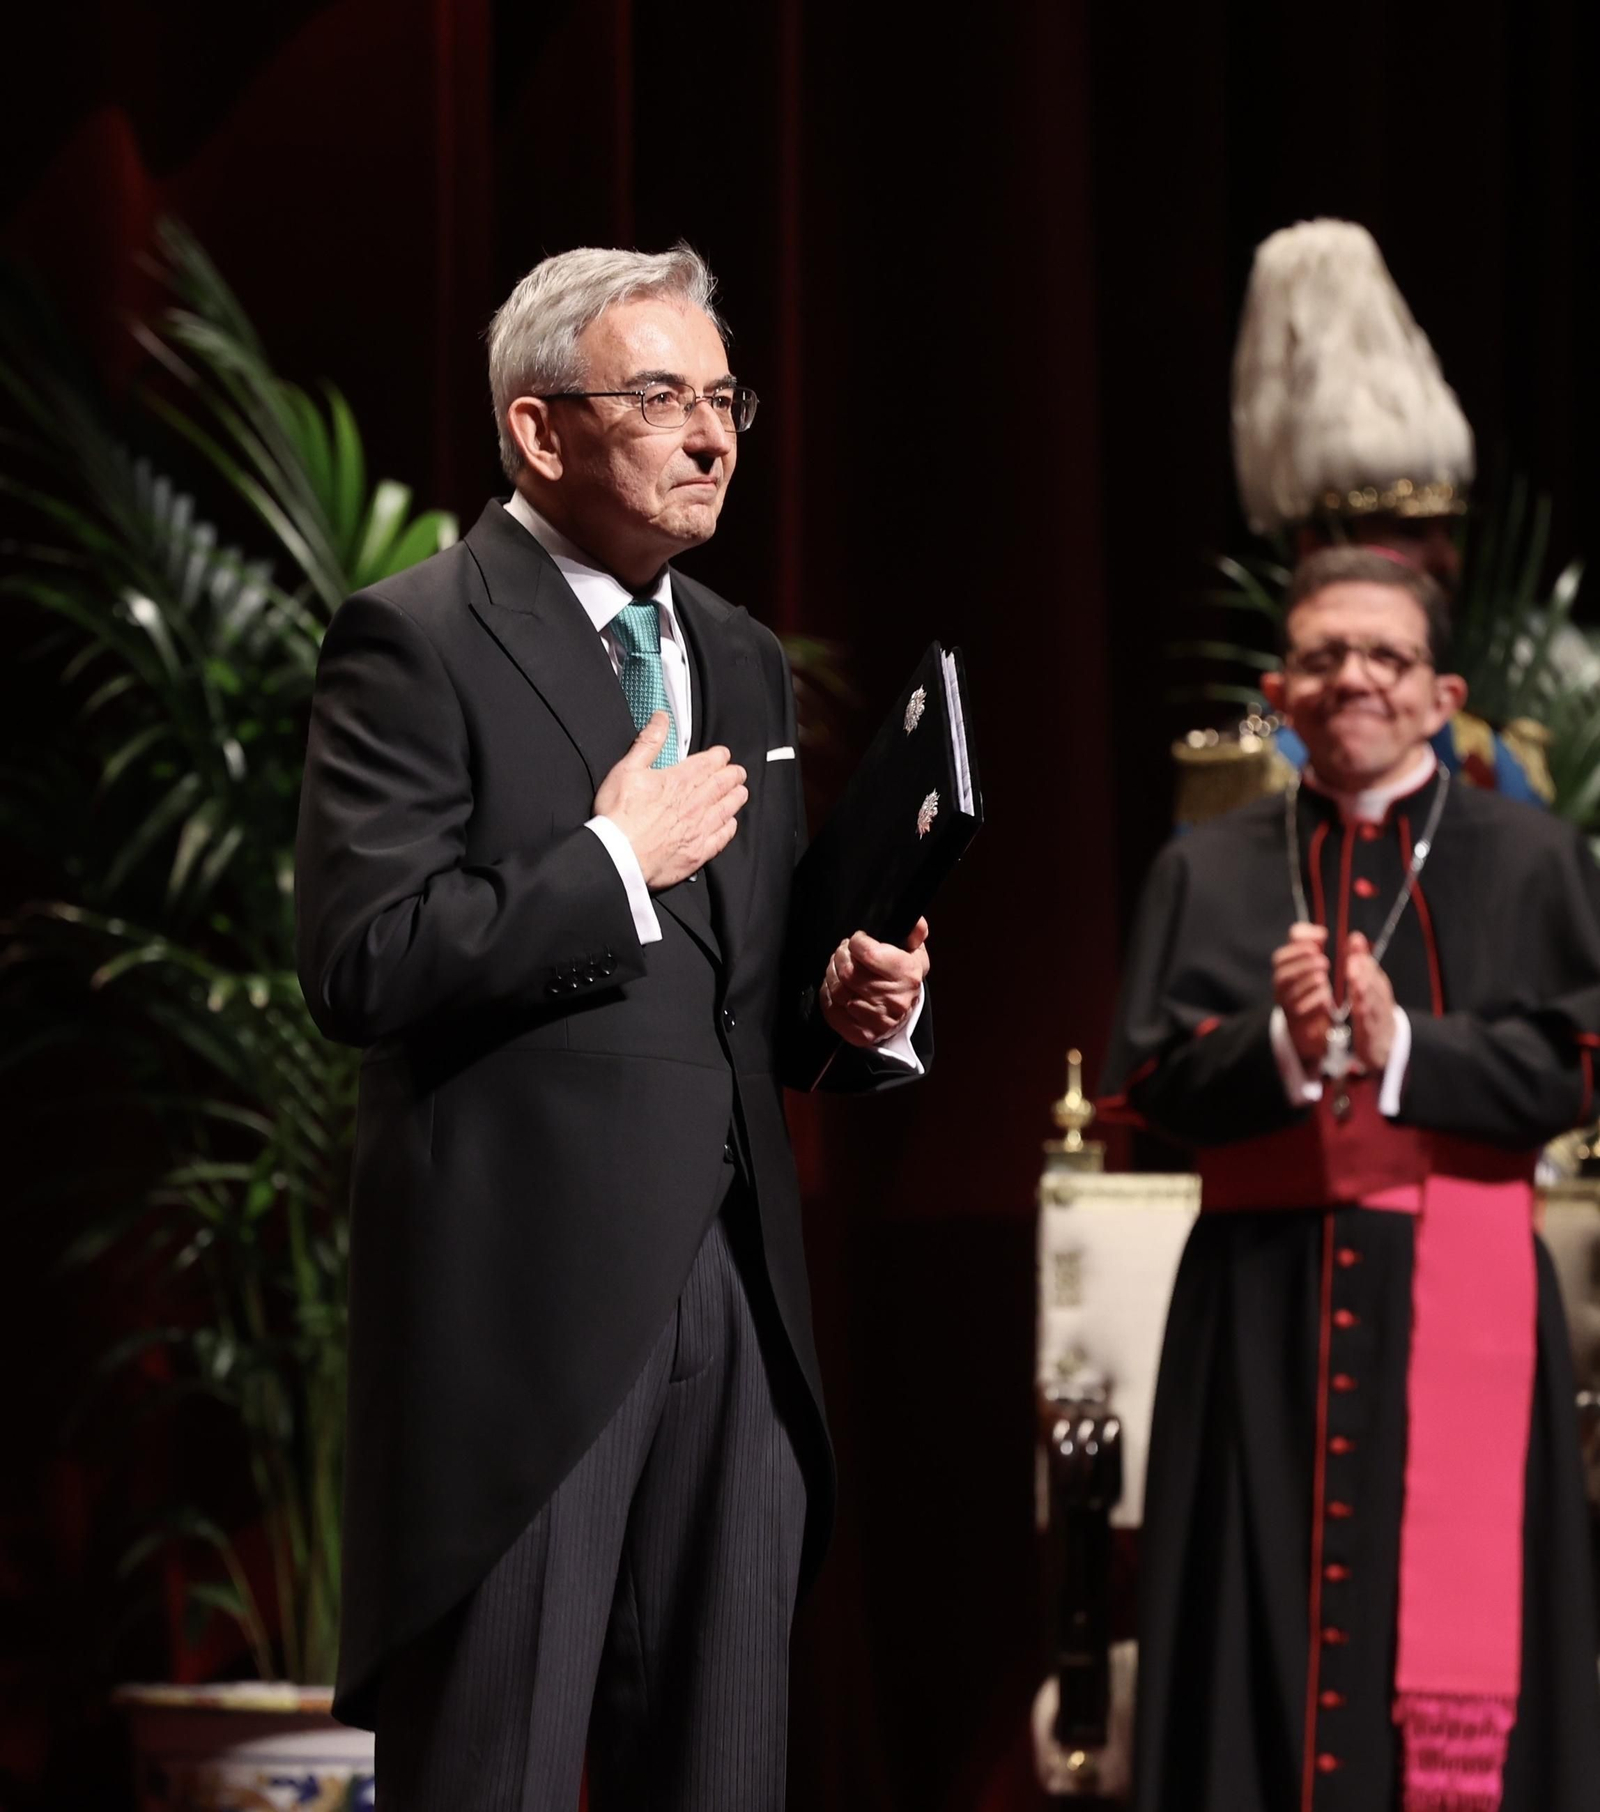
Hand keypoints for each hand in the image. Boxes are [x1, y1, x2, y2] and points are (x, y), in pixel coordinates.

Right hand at [593, 712, 747, 888]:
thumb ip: (648, 742)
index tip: (723, 754)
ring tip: (741, 792)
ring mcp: (698, 829)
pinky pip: (722, 837)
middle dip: (732, 776)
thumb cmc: (619, 815)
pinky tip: (730, 824)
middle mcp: (694, 804)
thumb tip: (661, 719)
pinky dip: (729, 828)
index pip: (708, 763)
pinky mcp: (697, 852)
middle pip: (722, 785)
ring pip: (726, 809)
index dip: (719, 757)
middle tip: (738, 773)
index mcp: (679, 781)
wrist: (619, 856)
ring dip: (735, 798)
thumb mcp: (627, 769)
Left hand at [819, 918, 929, 1048]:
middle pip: (849, 972)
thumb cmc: (904, 976)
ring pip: (838, 991)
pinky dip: (827, 997)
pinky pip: (833, 1012)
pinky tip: (833, 988)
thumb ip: (914, 931)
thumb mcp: (914, 950)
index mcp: (907, 975)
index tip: (857, 940)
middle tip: (843, 952)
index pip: (868, 953)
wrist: (906, 1011)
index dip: (856, 941)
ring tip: (837, 967)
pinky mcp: (862, 1035)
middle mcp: (894, 999)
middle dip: (840, 956)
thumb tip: (915, 922)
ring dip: (831, 974)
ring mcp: (878, 1020)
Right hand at [1272, 922, 1333, 1062]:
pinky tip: (1324, 996)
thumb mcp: (1315, 966)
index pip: (1289, 941)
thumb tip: (1321, 933)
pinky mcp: (1292, 1014)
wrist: (1311, 1024)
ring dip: (1305, 978)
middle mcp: (1282, 977)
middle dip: (1302, 958)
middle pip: (1280, 962)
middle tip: (1323, 960)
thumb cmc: (1315, 989)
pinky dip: (1310, 998)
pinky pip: (1295, 1005)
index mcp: (1290, 962)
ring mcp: (1284, 995)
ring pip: (1286, 983)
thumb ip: (1317, 947)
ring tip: (1324, 977)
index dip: (1303, 937)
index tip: (1324, 936)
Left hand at [1345, 931, 1395, 1070]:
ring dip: (1365, 994)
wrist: (1387, 1044)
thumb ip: (1361, 960)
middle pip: (1374, 985)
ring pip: (1374, 1004)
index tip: (1354, 946)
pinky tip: (1359, 1010)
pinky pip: (1370, 1026)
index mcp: (1378, 986)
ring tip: (1355, 984)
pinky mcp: (1374, 1036)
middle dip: (1364, 973)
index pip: (1372, 970)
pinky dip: (1366, 1019)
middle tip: (1353, 962)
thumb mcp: (1369, 983)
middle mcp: (1380, 1000)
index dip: (1363, 959)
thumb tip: (1355, 935)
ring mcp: (1379, 1018)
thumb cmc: (1374, 1008)